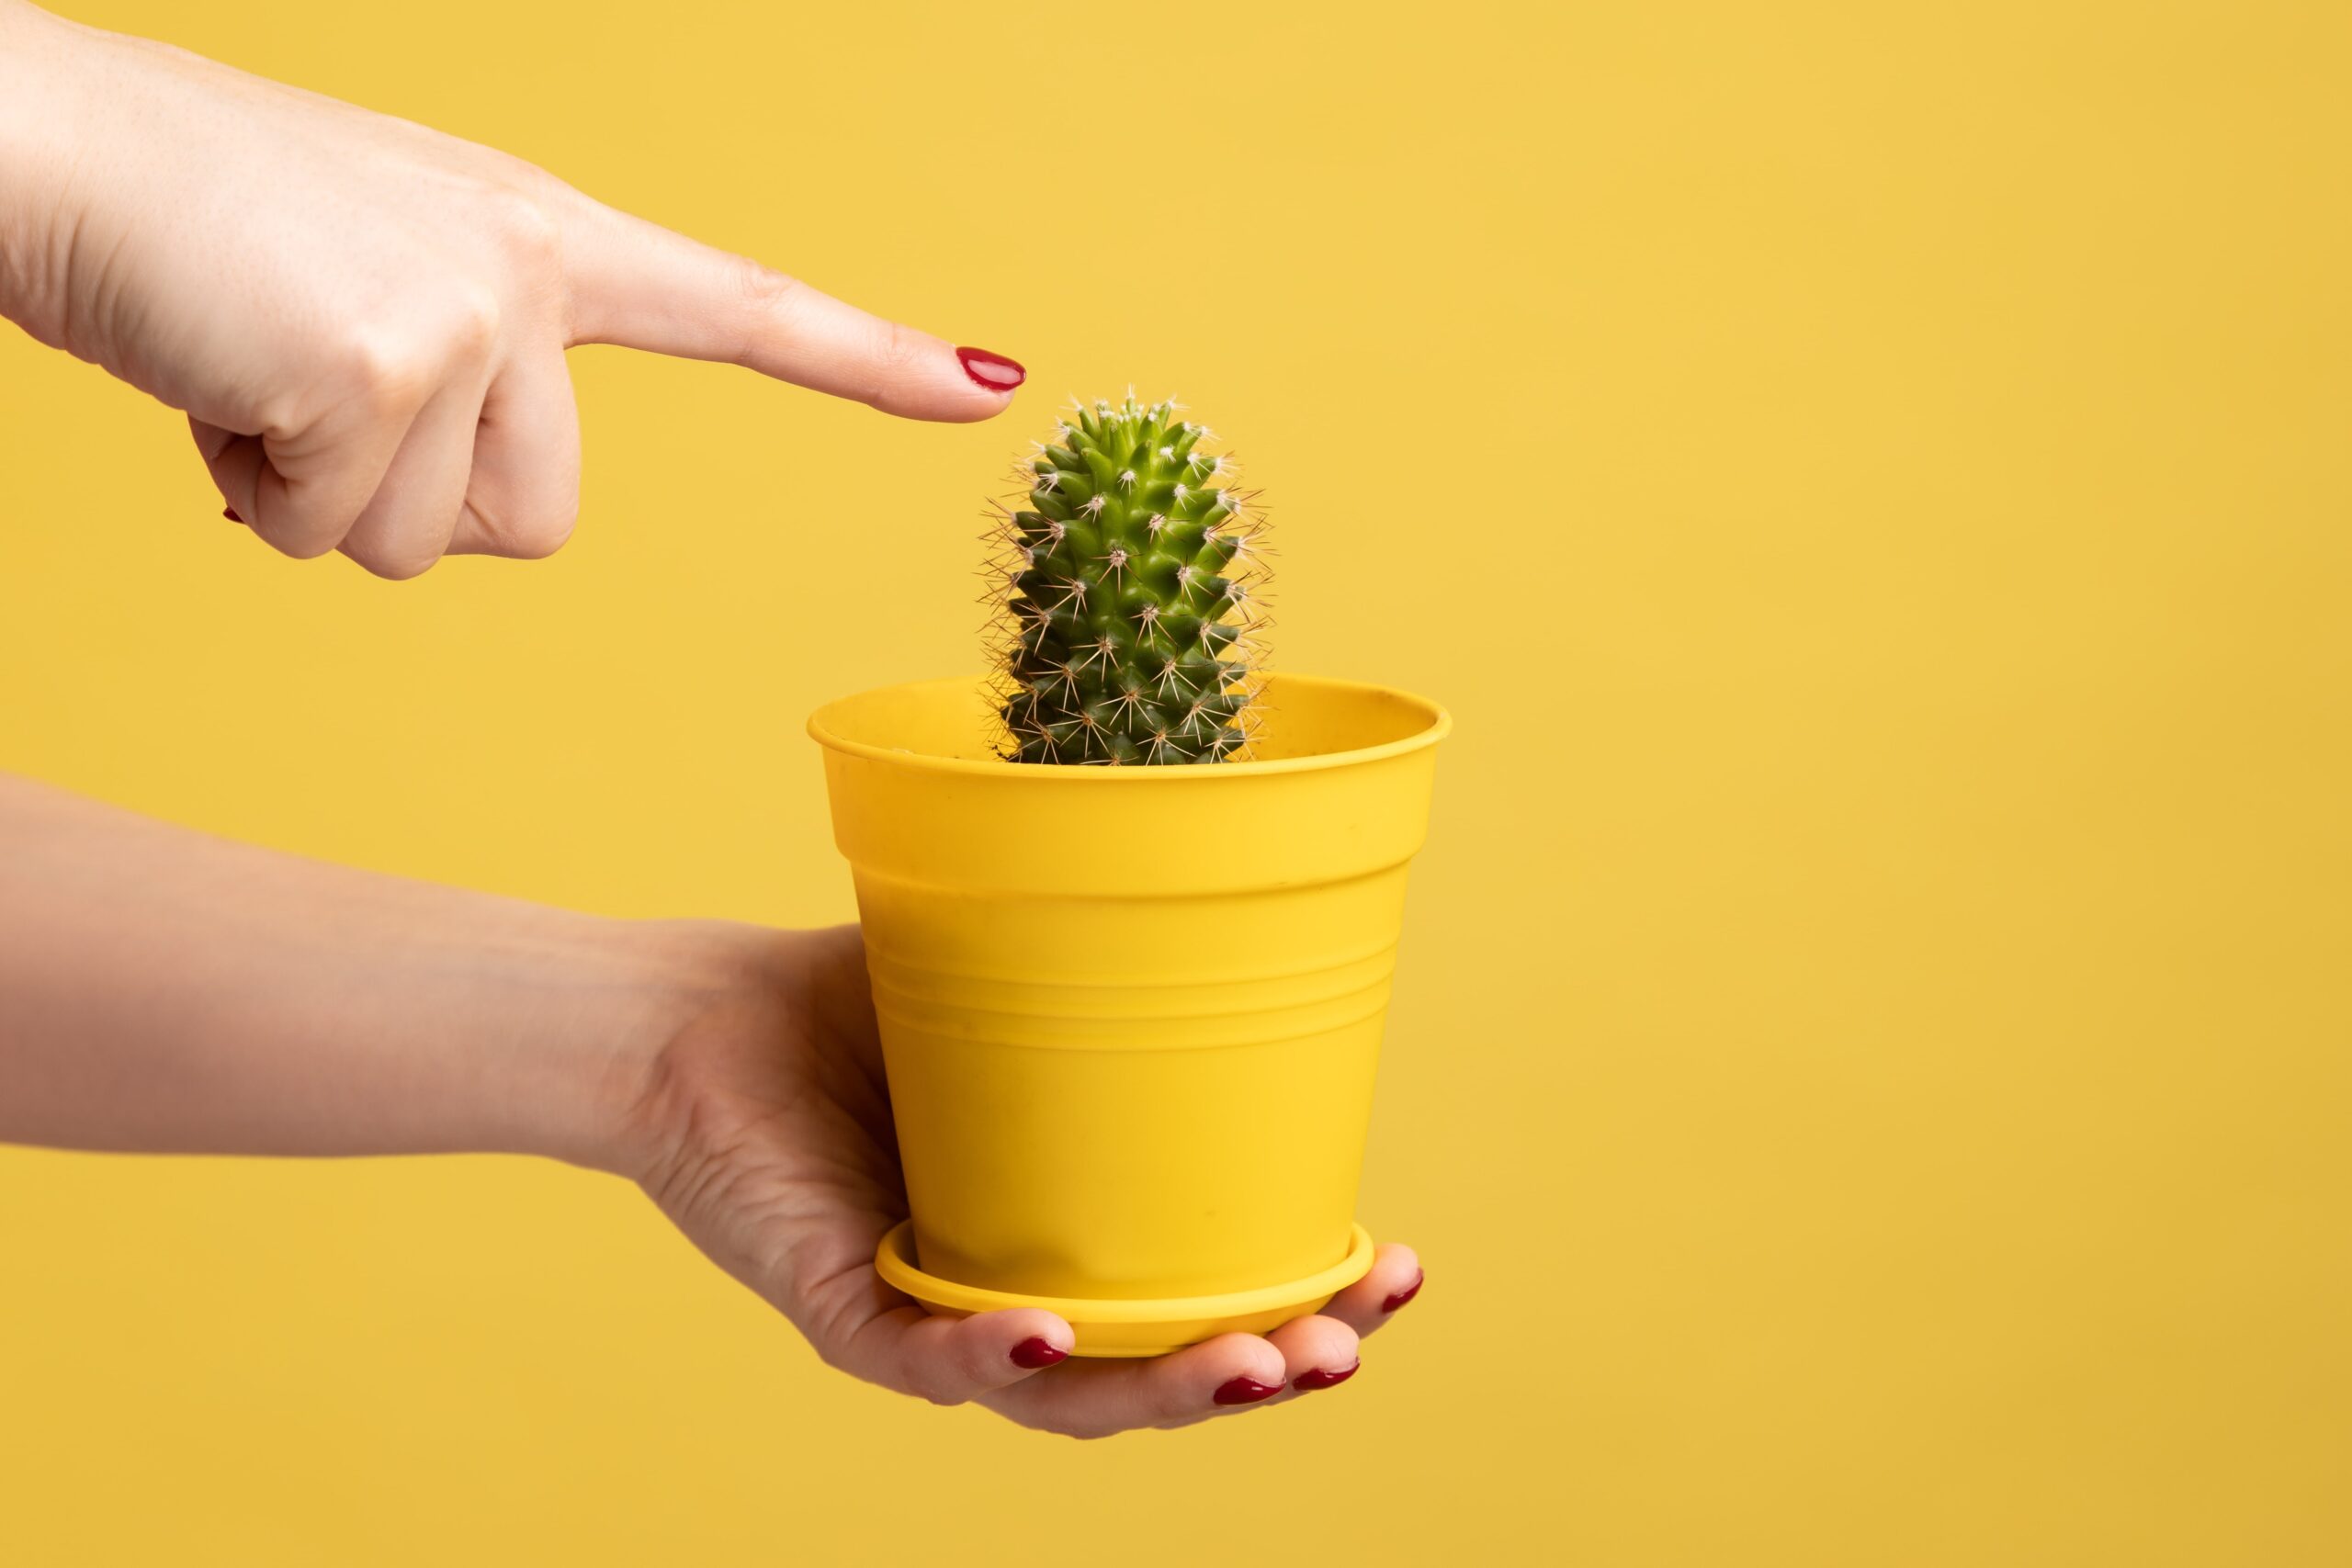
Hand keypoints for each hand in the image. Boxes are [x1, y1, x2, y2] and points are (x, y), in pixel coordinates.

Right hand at [0, 4, 1023, 578]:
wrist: (43, 145)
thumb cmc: (191, 227)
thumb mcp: (364, 287)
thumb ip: (457, 383)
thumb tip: (432, 521)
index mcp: (543, 237)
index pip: (739, 306)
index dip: (866, 361)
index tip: (993, 387)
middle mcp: (535, 266)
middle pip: (541, 526)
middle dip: (408, 503)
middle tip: (308, 382)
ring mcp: (476, 313)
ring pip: (431, 549)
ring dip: (317, 496)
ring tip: (251, 361)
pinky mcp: (392, 364)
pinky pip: (332, 537)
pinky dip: (251, 491)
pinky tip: (213, 372)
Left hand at [625, 924, 1425, 1437]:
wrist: (688, 1018)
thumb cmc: (843, 1000)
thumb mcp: (1007, 983)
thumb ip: (1108, 964)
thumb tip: (1227, 880)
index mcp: (1072, 1239)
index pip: (1209, 1298)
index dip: (1311, 1303)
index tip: (1399, 1268)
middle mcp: (1014, 1298)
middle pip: (1164, 1368)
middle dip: (1274, 1368)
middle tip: (1351, 1343)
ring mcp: (932, 1321)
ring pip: (1068, 1399)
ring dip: (1167, 1391)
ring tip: (1258, 1364)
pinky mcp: (840, 1315)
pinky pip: (923, 1361)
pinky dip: (989, 1356)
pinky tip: (1047, 1336)